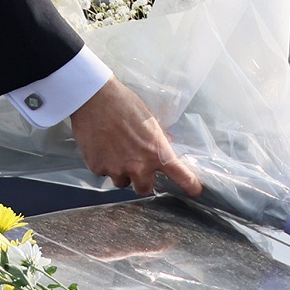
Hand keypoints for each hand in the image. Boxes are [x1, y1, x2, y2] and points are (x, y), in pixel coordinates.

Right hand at [70, 77, 201, 196]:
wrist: (94, 99)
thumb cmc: (124, 104)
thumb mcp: (149, 120)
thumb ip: (158, 138)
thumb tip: (166, 144)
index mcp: (156, 152)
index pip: (180, 175)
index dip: (189, 185)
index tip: (195, 190)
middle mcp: (138, 166)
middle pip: (144, 189)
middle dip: (142, 181)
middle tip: (138, 168)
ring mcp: (117, 169)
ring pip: (122, 182)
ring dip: (122, 173)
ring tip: (116, 152)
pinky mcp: (98, 168)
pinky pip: (104, 172)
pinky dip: (104, 164)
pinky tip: (102, 146)